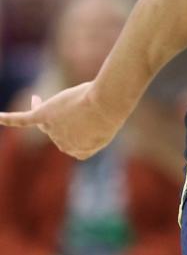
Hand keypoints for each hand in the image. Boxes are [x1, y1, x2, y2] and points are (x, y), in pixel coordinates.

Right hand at [0, 84, 122, 159]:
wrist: (105, 104)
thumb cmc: (110, 114)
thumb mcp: (105, 125)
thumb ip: (91, 127)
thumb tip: (78, 120)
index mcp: (80, 151)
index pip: (75, 141)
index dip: (85, 128)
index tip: (95, 120)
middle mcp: (63, 144)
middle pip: (61, 129)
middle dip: (74, 119)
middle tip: (92, 109)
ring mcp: (52, 130)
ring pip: (49, 121)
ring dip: (60, 111)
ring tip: (75, 103)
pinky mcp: (44, 115)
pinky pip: (23, 119)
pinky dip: (10, 118)